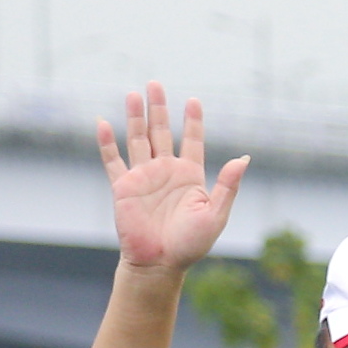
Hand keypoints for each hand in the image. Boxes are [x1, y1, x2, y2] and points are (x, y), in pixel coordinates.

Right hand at [95, 84, 248, 274]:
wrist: (161, 263)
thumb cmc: (192, 243)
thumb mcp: (216, 213)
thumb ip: (228, 185)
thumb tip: (244, 158)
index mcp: (190, 176)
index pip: (192, 141)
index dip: (193, 121)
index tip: (194, 100)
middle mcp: (166, 172)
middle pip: (162, 132)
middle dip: (159, 108)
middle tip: (154, 83)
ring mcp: (144, 177)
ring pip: (138, 139)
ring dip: (135, 117)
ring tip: (133, 94)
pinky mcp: (123, 187)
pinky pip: (113, 161)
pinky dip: (107, 143)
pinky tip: (103, 123)